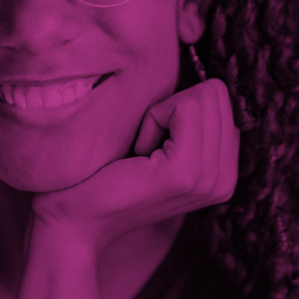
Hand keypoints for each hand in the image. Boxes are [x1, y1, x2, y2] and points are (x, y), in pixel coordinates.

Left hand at [31, 78, 239, 252]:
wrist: (73, 221)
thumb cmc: (104, 176)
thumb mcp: (158, 145)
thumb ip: (189, 123)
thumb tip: (201, 77)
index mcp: (223, 172)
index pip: (220, 100)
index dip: (178, 109)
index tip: (152, 144)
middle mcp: (225, 179)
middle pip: (216, 93)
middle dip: (172, 108)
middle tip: (144, 147)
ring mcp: (209, 178)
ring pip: (203, 96)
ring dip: (161, 114)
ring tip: (140, 153)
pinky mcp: (185, 173)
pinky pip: (185, 107)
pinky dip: (154, 119)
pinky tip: (136, 153)